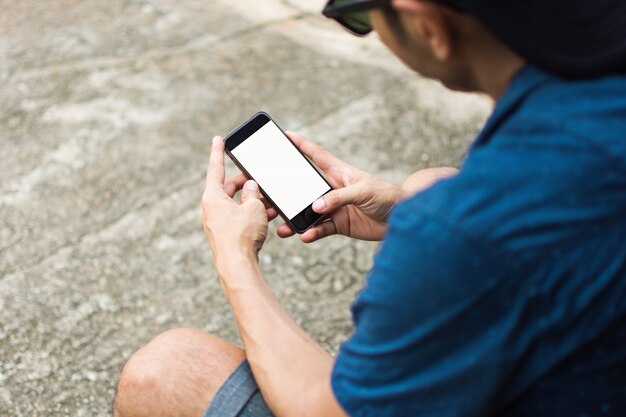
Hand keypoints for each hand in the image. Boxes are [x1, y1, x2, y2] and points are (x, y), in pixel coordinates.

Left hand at [201, 137, 272, 263]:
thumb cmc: (242, 235)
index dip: (218, 152)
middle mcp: (211, 208)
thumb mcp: (253, 207)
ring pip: (237, 203)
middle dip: (247, 182)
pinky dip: (252, 213)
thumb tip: (250, 186)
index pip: (215, 168)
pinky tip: (269, 214)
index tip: (218, 139)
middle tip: (261, 177)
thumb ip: (253, 193)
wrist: (237, 266)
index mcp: (212, 197)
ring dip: (254, 200)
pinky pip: (240, 217)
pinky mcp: (226, 234)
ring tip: (271, 199)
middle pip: (230, 187)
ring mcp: (217, 222)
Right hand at [276, 132, 406, 241]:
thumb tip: (315, 207)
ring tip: (282, 227)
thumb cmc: (387, 196)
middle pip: (303, 188)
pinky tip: (305, 236)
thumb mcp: (363, 191)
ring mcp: (334, 207)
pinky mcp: (339, 224)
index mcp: (338, 172)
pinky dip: (311, 233)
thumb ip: (339, 198)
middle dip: (285, 191)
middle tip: (266, 196)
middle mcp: (332, 189)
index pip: (316, 155)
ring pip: (307, 212)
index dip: (301, 144)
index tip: (285, 135)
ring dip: (294, 218)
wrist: (402, 219)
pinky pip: (320, 229)